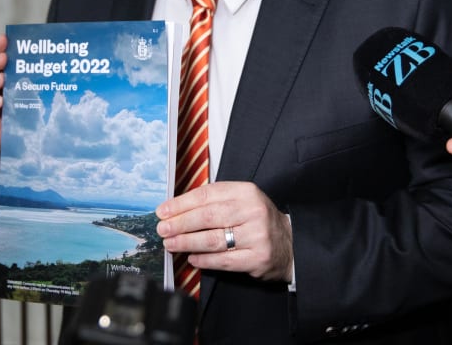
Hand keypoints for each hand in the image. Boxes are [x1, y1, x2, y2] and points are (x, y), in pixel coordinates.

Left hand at [156, 181, 292, 282]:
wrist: (289, 244)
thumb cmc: (258, 220)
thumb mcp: (242, 200)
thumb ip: (215, 201)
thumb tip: (177, 208)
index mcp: (246, 192)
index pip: (207, 195)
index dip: (181, 204)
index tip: (163, 211)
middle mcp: (253, 211)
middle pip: (207, 217)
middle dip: (180, 224)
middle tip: (162, 229)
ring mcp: (256, 235)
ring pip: (213, 240)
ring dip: (187, 243)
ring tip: (170, 244)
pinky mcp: (257, 258)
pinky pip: (223, 260)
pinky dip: (204, 260)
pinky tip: (191, 258)